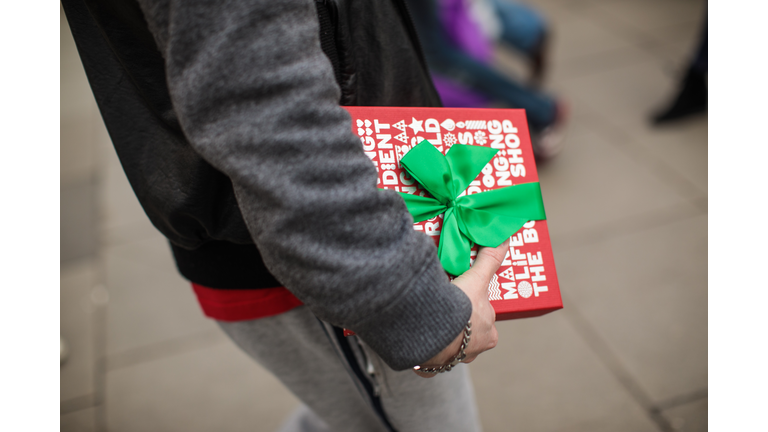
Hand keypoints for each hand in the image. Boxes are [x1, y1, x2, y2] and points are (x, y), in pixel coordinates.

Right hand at [414, 239, 508, 377]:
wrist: (430, 331)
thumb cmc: (458, 309)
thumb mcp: (476, 279)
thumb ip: (489, 260)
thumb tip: (505, 238)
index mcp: (489, 335)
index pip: (483, 318)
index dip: (472, 307)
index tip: (460, 298)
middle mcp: (474, 351)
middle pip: (467, 333)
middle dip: (457, 321)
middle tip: (442, 304)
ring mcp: (453, 361)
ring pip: (449, 347)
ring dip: (440, 335)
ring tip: (428, 318)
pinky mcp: (432, 367)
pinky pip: (429, 360)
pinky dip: (423, 351)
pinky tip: (416, 338)